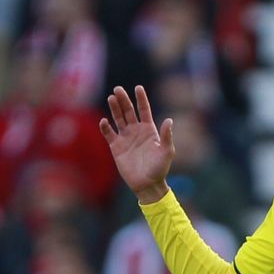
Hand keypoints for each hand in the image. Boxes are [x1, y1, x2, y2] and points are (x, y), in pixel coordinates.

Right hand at [99, 85, 174, 201]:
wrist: (147, 185)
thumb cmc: (160, 169)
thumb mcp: (167, 152)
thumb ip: (167, 136)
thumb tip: (169, 120)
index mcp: (149, 130)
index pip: (144, 110)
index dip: (141, 98)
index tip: (138, 88)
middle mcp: (136, 131)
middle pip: (129, 111)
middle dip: (123, 100)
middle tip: (118, 89)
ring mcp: (126, 138)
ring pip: (118, 119)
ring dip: (114, 108)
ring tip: (111, 98)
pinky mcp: (116, 147)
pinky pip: (109, 133)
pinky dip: (105, 127)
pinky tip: (104, 121)